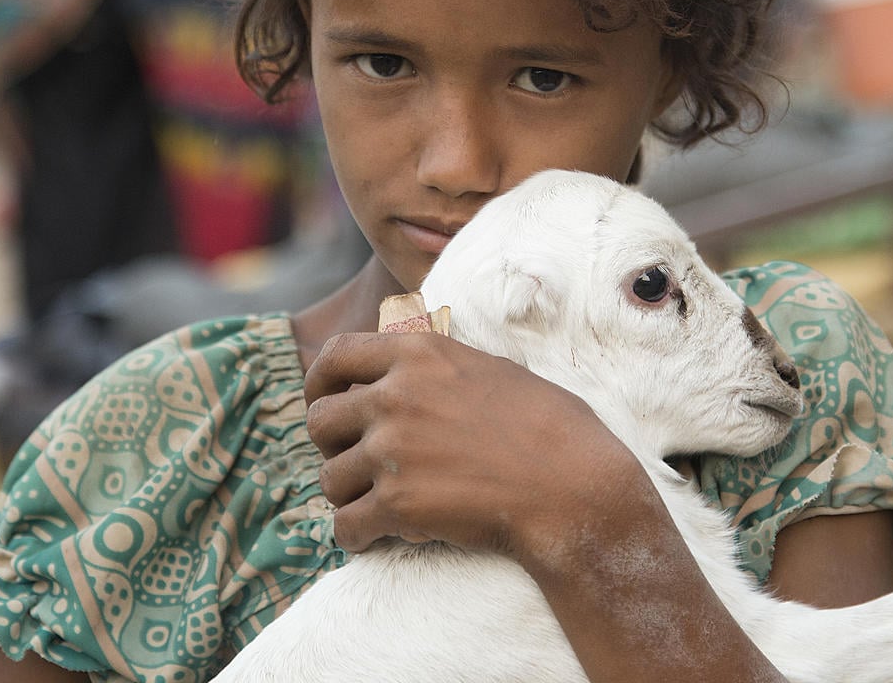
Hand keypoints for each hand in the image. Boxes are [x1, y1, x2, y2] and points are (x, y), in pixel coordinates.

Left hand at [303, 331, 638, 556]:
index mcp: (419, 354)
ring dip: (348, 496)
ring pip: (329, 479)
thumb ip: (438, 365)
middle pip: (319, 421)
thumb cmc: (549, 429)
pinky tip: (372, 538)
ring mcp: (392, 449)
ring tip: (376, 504)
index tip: (324, 401)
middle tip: (359, 463)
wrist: (572, 487)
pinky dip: (355, 536)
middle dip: (333, 446)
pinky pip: (344, 525)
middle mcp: (396, 395)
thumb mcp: (491, 369)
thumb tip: (405, 364)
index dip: (320, 382)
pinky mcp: (396, 503)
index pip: (335, 355)